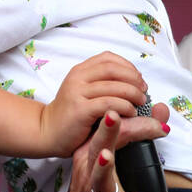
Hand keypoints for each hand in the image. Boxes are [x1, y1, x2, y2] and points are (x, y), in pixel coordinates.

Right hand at [37, 52, 167, 156]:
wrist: (47, 132)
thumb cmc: (71, 115)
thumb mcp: (85, 93)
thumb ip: (103, 84)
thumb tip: (134, 81)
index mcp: (80, 71)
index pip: (108, 59)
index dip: (128, 67)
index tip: (139, 80)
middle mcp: (78, 78)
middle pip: (113, 69)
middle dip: (134, 79)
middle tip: (144, 92)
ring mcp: (77, 93)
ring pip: (114, 86)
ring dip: (133, 94)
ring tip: (141, 103)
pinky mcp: (80, 110)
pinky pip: (109, 103)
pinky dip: (124, 106)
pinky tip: (131, 113)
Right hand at [46, 103, 169, 191]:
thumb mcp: (111, 161)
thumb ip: (136, 134)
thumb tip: (161, 108)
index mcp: (90, 156)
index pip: (105, 132)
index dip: (123, 119)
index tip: (139, 106)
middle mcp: (90, 174)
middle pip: (97, 149)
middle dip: (105, 133)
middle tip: (112, 115)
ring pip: (99, 181)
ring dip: (104, 169)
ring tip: (107, 156)